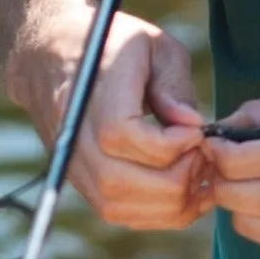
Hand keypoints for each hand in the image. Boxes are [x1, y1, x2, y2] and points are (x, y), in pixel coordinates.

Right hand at [5, 0, 210, 231]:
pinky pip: (116, 213)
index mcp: (92, 95)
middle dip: (176, 179)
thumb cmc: (114, 45)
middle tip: (205, 158)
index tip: (198, 133)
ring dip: (168, 204)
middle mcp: (73, 135)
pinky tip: (183, 192)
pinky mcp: (79, 181)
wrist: (54, 57)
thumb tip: (192, 126)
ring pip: (118, 206)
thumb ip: (174, 85)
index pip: (124, 137)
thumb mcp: (154, 45)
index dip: (171, 145)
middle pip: (120, 182)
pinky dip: (154, 213)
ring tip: (199, 177)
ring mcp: (72, 163)